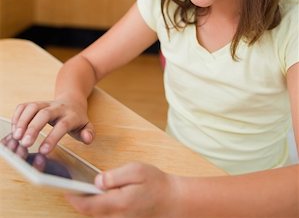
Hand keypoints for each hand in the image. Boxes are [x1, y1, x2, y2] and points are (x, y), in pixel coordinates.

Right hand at [11, 97, 94, 153]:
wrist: (72, 99)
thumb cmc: (77, 118)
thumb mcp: (86, 126)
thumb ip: (88, 133)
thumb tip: (87, 138)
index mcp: (72, 115)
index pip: (63, 125)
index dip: (53, 137)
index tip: (43, 151)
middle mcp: (58, 108)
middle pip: (45, 114)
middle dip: (34, 128)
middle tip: (25, 143)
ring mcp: (46, 103)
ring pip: (33, 107)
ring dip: (23, 121)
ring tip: (16, 137)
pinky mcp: (36, 102)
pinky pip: (25, 106)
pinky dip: (17, 116)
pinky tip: (15, 129)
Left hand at [66, 162, 182, 217]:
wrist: (172, 200)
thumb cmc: (156, 183)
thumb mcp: (137, 170)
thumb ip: (115, 176)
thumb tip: (97, 181)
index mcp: (119, 203)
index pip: (88, 205)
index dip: (73, 198)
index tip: (63, 189)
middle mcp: (117, 216)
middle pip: (89, 211)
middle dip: (77, 201)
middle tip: (67, 186)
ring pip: (96, 214)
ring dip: (86, 204)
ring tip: (79, 189)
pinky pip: (104, 215)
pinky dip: (96, 207)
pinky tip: (95, 195)